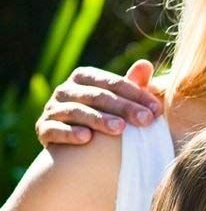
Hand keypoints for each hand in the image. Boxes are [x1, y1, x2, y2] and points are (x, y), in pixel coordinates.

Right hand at [36, 60, 161, 145]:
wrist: (72, 146)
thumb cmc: (103, 116)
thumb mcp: (117, 100)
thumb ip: (131, 85)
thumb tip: (146, 64)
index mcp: (84, 78)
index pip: (112, 83)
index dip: (136, 94)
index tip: (157, 110)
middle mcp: (65, 90)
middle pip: (97, 96)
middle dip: (124, 108)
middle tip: (145, 120)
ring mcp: (52, 108)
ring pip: (77, 111)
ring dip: (99, 119)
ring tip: (119, 129)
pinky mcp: (43, 128)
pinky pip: (55, 129)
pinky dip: (70, 133)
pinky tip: (86, 139)